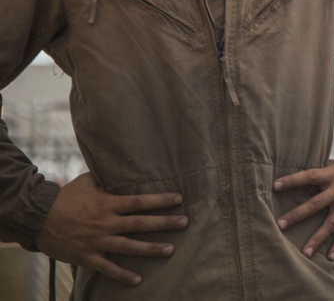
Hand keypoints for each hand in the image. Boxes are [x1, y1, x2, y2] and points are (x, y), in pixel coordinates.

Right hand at [35, 172, 188, 285]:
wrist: (38, 218)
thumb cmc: (65, 197)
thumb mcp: (87, 181)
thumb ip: (106, 178)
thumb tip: (121, 165)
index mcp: (108, 204)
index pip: (139, 202)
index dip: (160, 201)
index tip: (179, 199)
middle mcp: (106, 224)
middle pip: (140, 224)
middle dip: (165, 223)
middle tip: (185, 223)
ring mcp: (97, 242)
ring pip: (129, 247)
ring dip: (151, 249)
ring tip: (171, 250)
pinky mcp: (87, 257)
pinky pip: (107, 268)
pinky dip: (122, 275)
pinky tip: (138, 279)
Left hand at [273, 149, 333, 259]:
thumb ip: (327, 172)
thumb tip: (307, 177)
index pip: (309, 176)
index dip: (292, 181)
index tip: (275, 186)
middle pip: (315, 203)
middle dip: (296, 215)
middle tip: (280, 225)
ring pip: (331, 223)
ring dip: (317, 238)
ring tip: (305, 252)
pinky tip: (331, 256)